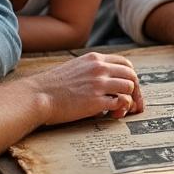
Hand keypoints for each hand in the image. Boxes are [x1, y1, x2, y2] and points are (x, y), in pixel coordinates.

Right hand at [27, 52, 144, 124]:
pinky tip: (114, 114)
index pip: (125, 63)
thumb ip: (93, 70)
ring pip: (129, 88)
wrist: (38, 95)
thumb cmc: (53, 86)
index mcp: (95, 59)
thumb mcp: (76, 68)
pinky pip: (121, 102)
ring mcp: (99, 83)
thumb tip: (109, 82)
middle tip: (134, 103)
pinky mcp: (97, 100)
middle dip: (136, 90)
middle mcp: (99, 68)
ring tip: (119, 110)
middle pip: (132, 76)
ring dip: (129, 101)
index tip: (130, 88)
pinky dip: (121, 109)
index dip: (131, 77)